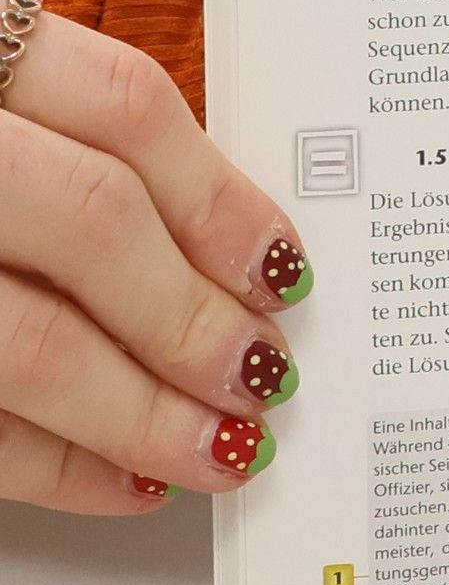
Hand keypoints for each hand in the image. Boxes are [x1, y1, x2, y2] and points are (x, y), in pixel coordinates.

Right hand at [0, 13, 309, 513]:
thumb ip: (76, 150)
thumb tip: (229, 260)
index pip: (123, 105)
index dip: (222, 200)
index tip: (283, 271)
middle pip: (94, 222)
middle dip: (195, 318)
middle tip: (259, 375)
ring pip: (30, 341)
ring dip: (142, 411)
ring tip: (220, 446)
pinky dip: (54, 465)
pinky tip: (123, 479)